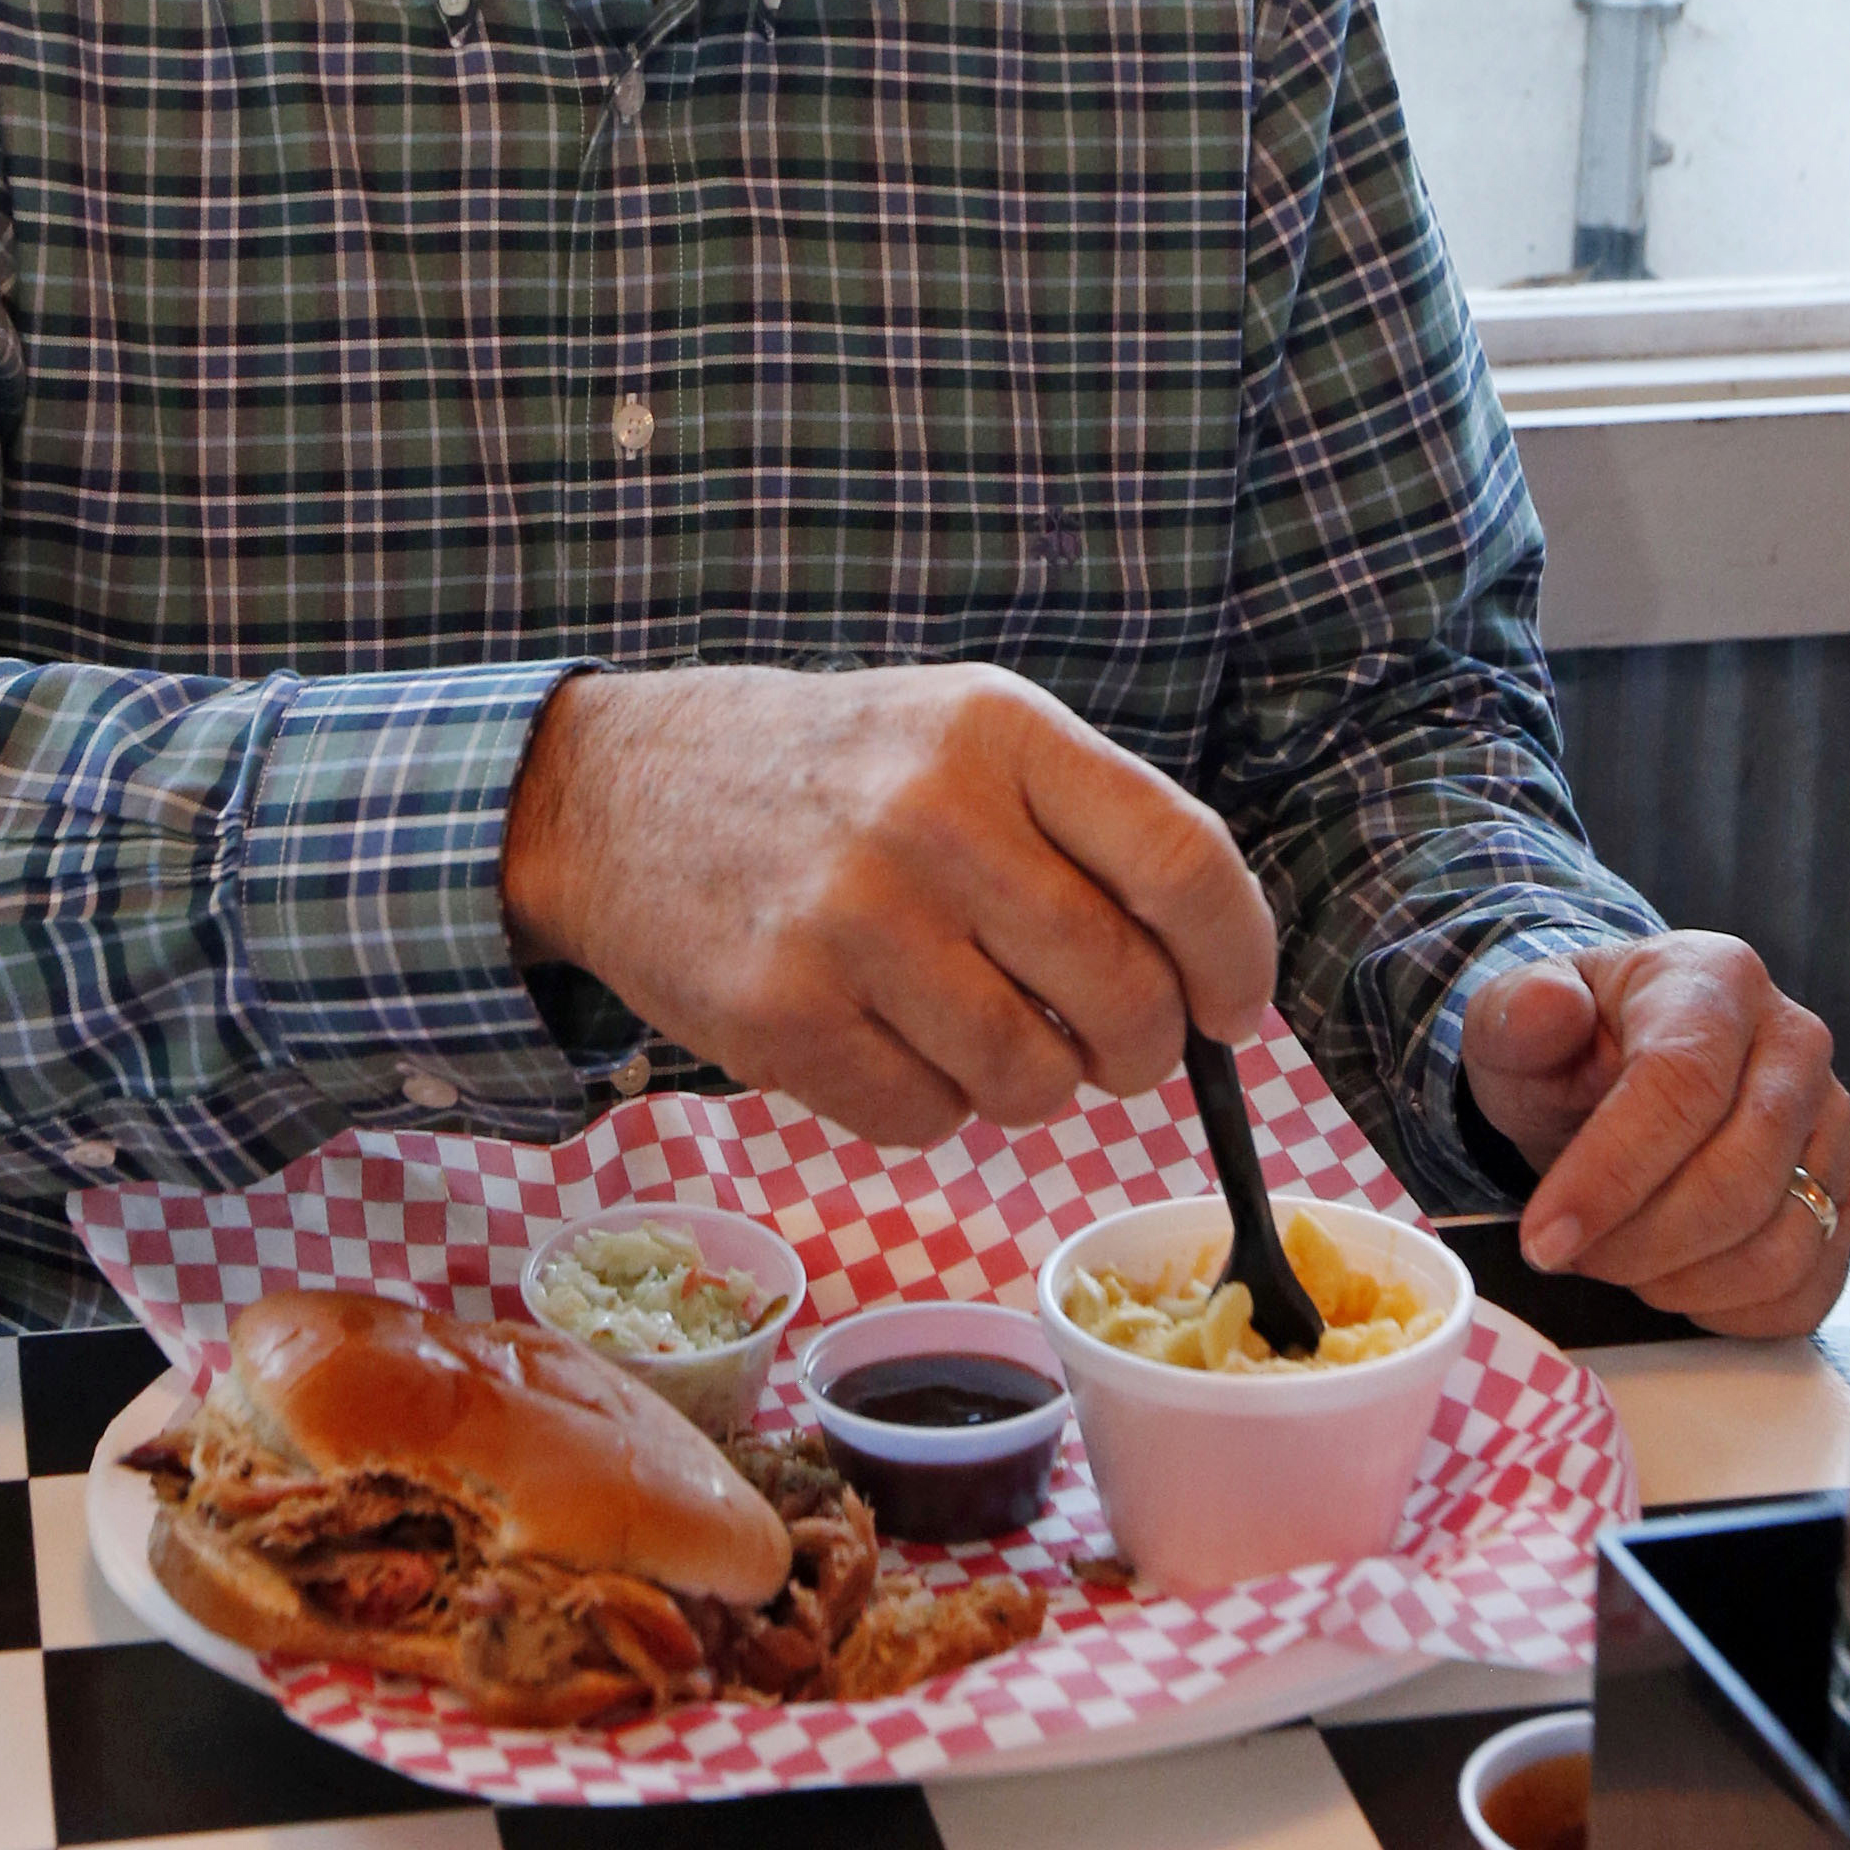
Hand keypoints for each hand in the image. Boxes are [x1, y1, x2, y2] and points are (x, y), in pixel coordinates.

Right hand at [502, 662, 1275, 1150]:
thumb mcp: (961, 734)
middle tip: (1112, 1049)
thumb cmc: (824, 774)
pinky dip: (928, 1106)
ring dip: (1029, 1085)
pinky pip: (925, 1120)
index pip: (1183, 864)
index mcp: (998, 729)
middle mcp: (930, 816)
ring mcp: (849, 920)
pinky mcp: (778, 1015)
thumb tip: (1213, 974)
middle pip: (1124, 994)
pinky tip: (884, 1040)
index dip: (1236, 959)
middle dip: (1140, 1050)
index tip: (1233, 1010)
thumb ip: (1087, 827)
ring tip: (976, 1031)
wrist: (613, 794)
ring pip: (1031, 1081)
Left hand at [1461, 932, 1849, 1337]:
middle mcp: (1795, 1046)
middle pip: (1740, 1179)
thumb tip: (1548, 1006)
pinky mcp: (1845, 1194)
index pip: (1682, 1086)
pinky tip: (1673, 1280)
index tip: (1546, 1238)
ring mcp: (1833, 1124)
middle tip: (1572, 1254)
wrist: (1615, 1071)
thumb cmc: (1570, 1051)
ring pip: (1781, 1245)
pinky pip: (1808, 1287)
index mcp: (1717, 981)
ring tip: (1617, 1260)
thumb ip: (1517, 1015)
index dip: (1610, 1175)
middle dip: (1639, 1243)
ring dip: (1681, 1281)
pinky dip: (1731, 1310)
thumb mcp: (1513, 1022)